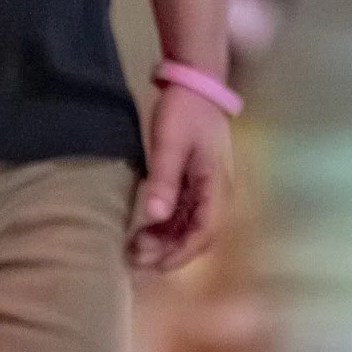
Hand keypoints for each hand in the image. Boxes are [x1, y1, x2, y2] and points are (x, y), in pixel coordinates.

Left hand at [127, 85, 233, 274]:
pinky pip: (184, 216)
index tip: (155, 265)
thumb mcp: (170, 143)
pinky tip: (144, 233)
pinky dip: (165, 229)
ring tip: (134, 249)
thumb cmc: (184, 112)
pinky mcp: (195, 185)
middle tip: (135, 258)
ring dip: (166, 243)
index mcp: (216, 185)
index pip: (205, 232)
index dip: (181, 253)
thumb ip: (163, 180)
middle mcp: (217, 193)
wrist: (196, 86)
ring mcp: (207, 190)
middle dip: (169, 252)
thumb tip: (155, 217)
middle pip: (198, 236)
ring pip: (190, 228)